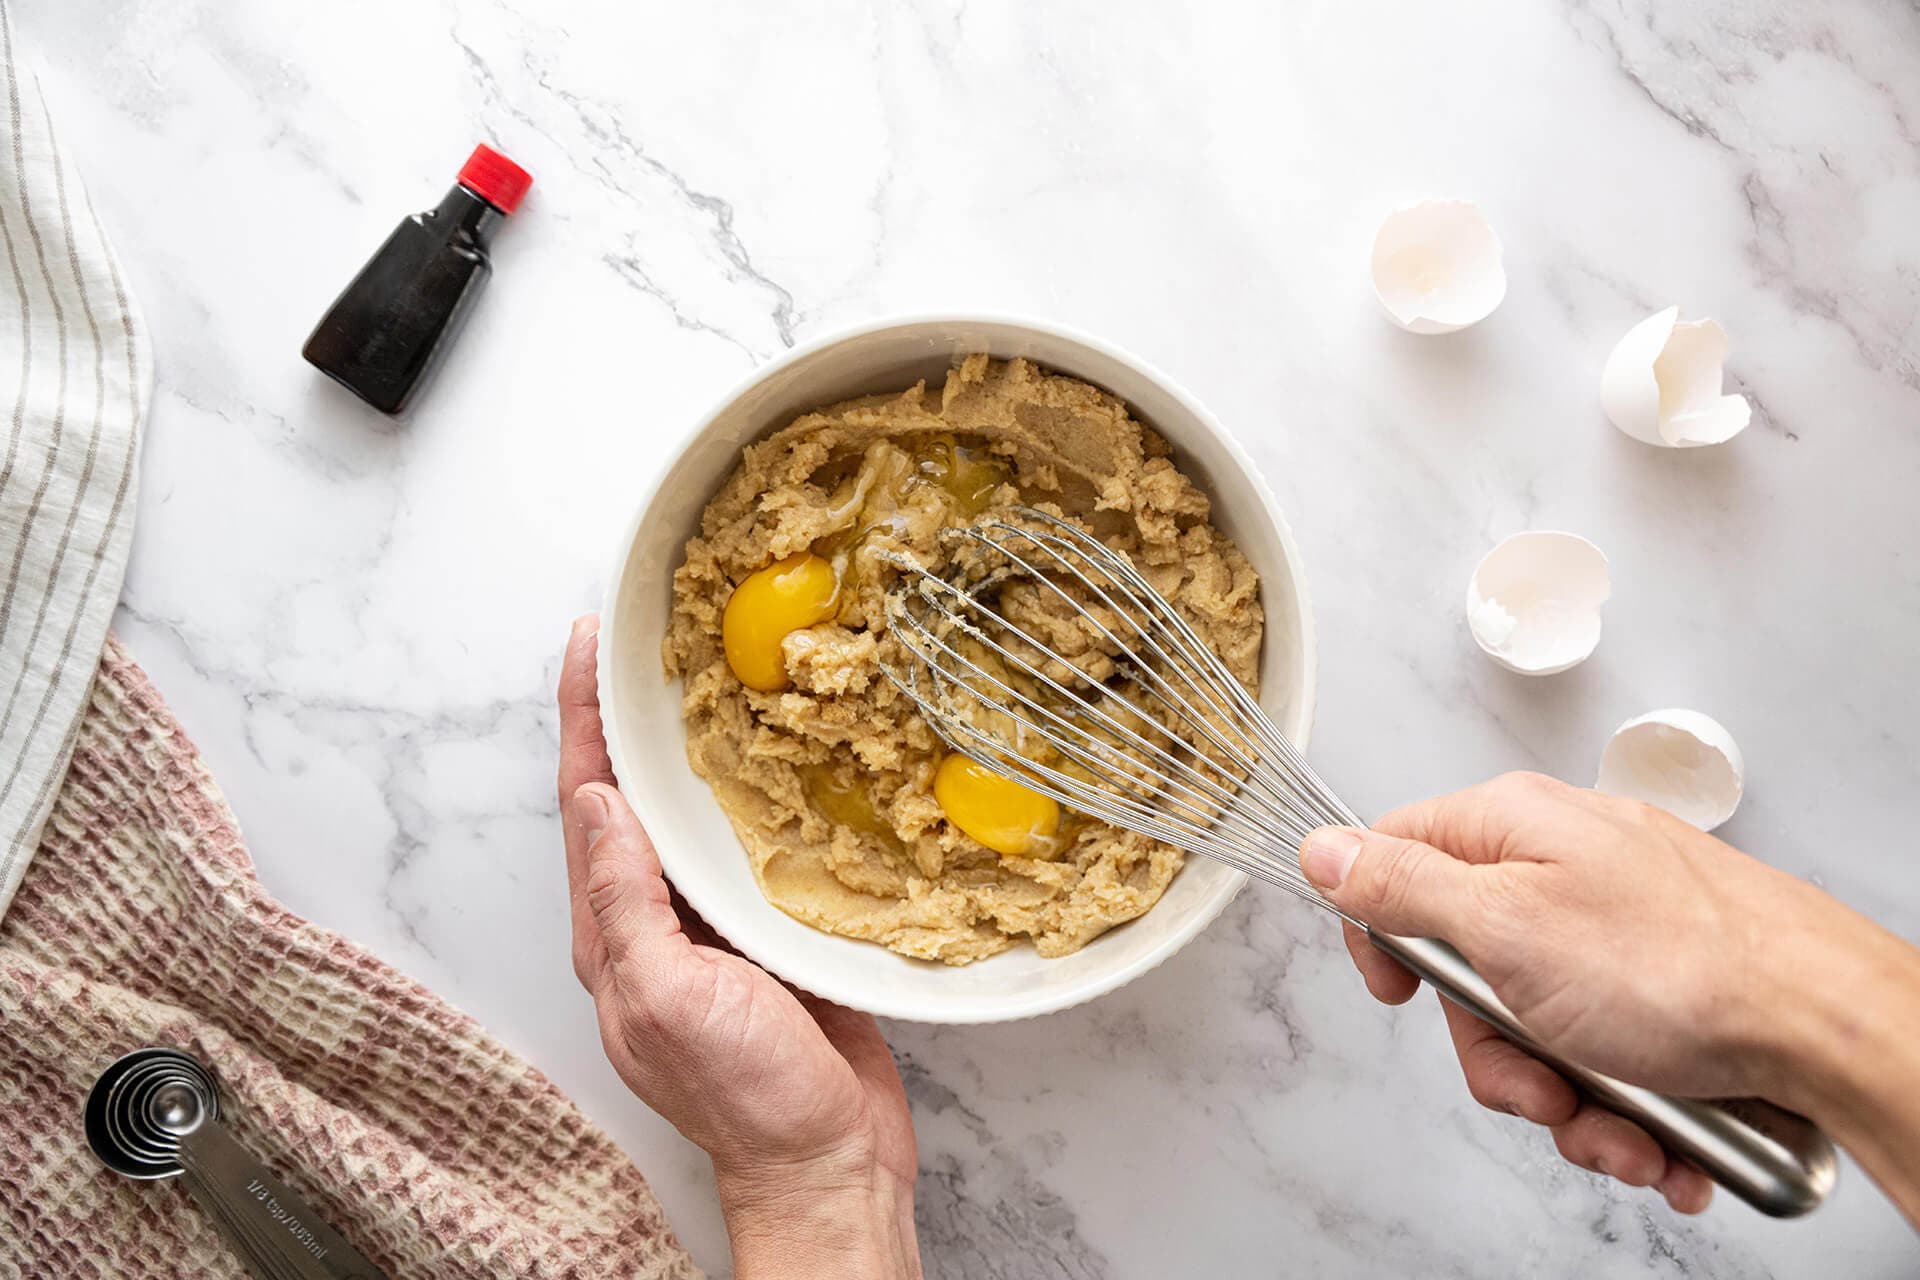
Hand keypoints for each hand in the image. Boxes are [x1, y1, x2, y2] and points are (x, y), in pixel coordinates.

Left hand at [557, 615, 921, 1277]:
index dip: (581, 718)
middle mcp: (652, 921)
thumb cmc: (749, 1096)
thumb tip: (597, 803)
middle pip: (628, 798)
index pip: (585, 802)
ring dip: (690, 748)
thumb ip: (626, 904)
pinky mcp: (769, 935)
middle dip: (627, 718)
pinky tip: (780, 762)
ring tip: (707, 677)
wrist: (829, 1163)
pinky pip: (748, 848)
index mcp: (612, 933)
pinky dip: (752, 795)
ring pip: (687, 817)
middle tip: (646, 639)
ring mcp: (710, 928)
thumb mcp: (671, 997)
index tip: (588, 643)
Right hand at [1299, 771, 1919, 1221]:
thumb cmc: (1685, 969)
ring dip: (1567, 1100)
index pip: (1396, 856)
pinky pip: (1602, 1051)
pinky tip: (1657, 1130)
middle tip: (1539, 1082)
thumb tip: (1325, 850)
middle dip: (1498, 1055)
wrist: (1830, 1026)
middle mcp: (1562, 867)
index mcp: (1514, 828)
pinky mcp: (1660, 983)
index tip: (1404, 994)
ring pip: (1537, 1027)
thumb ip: (1402, 887)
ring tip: (1620, 1125)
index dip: (1383, 934)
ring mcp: (1614, 927)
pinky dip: (1622, 1105)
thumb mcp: (1505, 926)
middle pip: (1467, 969)